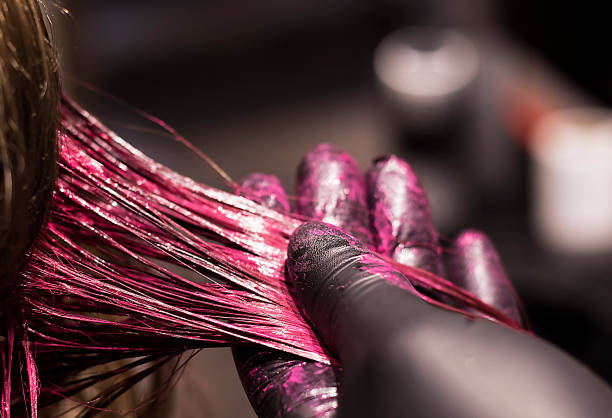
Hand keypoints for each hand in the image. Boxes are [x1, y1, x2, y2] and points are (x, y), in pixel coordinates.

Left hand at [234, 144, 611, 416]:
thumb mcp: (395, 348)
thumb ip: (346, 294)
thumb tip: (305, 246)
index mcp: (322, 414)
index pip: (271, 320)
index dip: (265, 251)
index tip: (264, 190)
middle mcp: (368, 409)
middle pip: (338, 301)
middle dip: (336, 223)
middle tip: (324, 163)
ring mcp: (430, 400)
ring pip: (407, 303)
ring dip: (402, 234)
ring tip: (389, 173)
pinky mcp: (492, 397)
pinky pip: (470, 330)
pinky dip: (468, 285)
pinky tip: (468, 245)